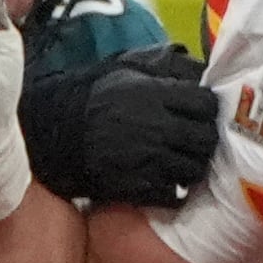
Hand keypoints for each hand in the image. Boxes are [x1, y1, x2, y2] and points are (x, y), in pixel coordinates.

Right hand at [29, 42, 219, 207]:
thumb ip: (164, 67)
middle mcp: (153, 126)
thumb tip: (201, 68)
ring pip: (193, 169)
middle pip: (205, 138)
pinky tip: (166, 181)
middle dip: (204, 140)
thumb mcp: (126, 69)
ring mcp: (144, 159)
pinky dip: (174, 191)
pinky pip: (172, 195)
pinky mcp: (133, 186)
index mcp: (152, 94)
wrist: (54, 133)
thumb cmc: (93, 98)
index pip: (206, 104)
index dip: (208, 109)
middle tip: (195, 140)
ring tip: (181, 161)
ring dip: (191, 166)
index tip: (200, 113)